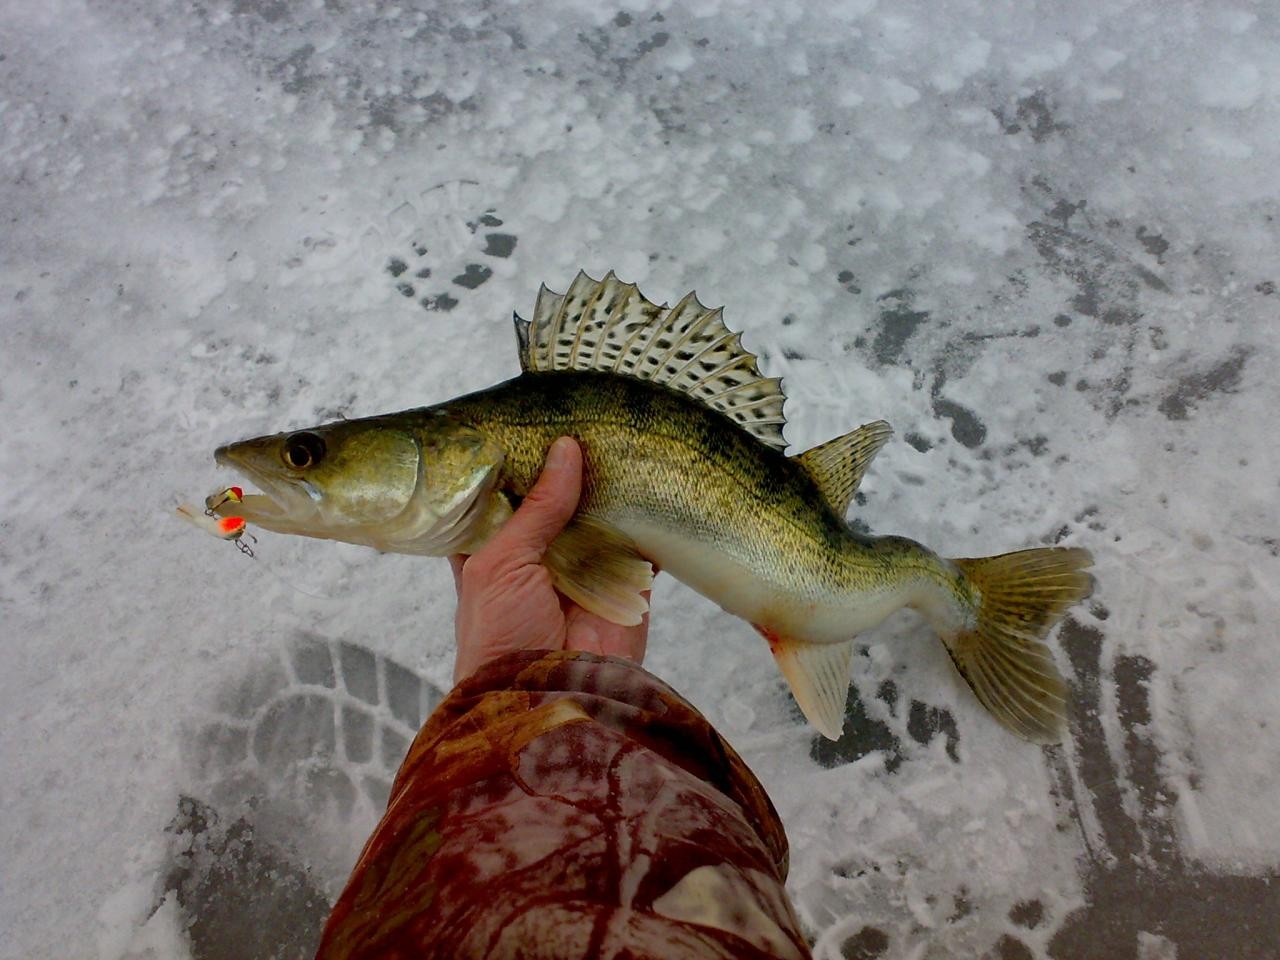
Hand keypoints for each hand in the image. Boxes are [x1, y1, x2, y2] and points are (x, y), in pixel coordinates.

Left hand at [449, 436, 650, 681]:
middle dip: (573, 463)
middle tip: (589, 411)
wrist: (547, 700)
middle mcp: (541, 551)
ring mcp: (587, 564)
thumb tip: (566, 450)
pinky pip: (644, 539)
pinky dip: (652, 513)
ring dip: (613, 482)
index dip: (520, 457)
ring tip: (624, 432)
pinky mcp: (628, 581)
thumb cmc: (500, 636)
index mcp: (495, 545)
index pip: (507, 491)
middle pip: (560, 495)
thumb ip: (536, 507)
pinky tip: (655, 476)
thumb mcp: (500, 562)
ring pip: (603, 511)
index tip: (535, 414)